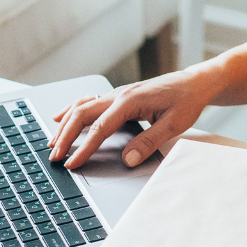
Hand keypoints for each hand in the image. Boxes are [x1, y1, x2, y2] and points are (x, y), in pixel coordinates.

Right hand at [48, 68, 220, 169]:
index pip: (100, 128)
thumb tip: (127, 160)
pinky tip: (60, 117)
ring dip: (65, 124)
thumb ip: (149, 142)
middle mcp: (118, 95)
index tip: (72, 163)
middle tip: (54, 156)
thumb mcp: (174, 125)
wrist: (194, 83)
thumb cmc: (186, 101)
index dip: (84, 148)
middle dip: (65, 136)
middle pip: (82, 115)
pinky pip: (88, 101)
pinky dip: (72, 110)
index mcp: (130, 102)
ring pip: (81, 107)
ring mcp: (116, 94)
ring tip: (52, 143)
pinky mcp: (118, 96)